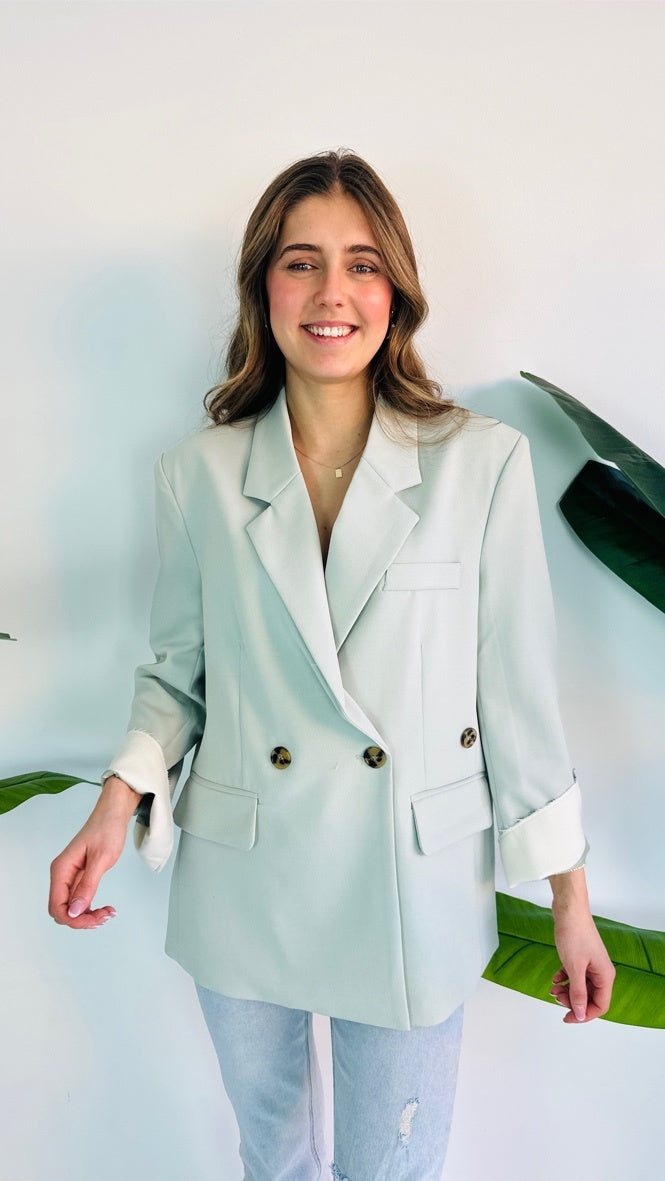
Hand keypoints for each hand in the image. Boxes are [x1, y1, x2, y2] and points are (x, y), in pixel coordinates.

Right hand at [48, 777, 138, 929]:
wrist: (112, 815)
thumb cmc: (107, 830)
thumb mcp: (101, 859)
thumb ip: (87, 886)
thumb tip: (75, 911)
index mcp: (62, 869)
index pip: (57, 906)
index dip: (74, 919)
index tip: (95, 919)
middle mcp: (62, 875)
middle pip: (62, 911)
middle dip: (82, 920)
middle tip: (105, 916)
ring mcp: (70, 877)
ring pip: (71, 908)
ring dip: (88, 916)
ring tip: (108, 913)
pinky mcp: (79, 878)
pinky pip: (79, 901)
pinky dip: (90, 908)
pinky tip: (105, 908)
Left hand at [550, 911, 615, 1022]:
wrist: (568, 910)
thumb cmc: (574, 934)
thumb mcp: (574, 968)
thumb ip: (578, 993)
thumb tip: (581, 1014)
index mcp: (605, 976)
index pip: (600, 1006)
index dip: (584, 1015)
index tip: (567, 1017)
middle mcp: (600, 971)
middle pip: (590, 997)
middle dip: (572, 1001)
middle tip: (556, 997)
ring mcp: (591, 964)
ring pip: (581, 987)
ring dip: (566, 991)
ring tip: (552, 988)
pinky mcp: (581, 957)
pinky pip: (574, 975)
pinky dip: (564, 979)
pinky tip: (555, 977)